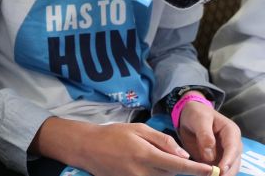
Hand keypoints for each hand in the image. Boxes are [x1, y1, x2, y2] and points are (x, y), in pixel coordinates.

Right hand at [76, 122, 220, 175]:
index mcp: (146, 155)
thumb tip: (184, 155)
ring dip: (168, 173)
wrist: (88, 147)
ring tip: (155, 158)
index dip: (199, 170)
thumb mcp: (139, 129)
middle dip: (181, 170)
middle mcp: (143, 172)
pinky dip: (157, 175)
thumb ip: (163, 141)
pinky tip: (150, 166)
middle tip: (179, 160)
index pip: (179, 166)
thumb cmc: (114, 134)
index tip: (214, 171)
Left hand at [177, 100, 242, 175]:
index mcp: (231, 131)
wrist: (189, 115)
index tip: (222, 170)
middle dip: (227, 171)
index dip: (228, 160)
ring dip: (223, 174)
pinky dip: (214, 174)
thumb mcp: (199, 119)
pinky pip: (218, 169)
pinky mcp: (217, 159)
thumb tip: (209, 155)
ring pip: (229, 168)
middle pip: (234, 161)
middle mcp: (232, 144)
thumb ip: (204, 135)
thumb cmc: (196, 114)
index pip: (232, 147)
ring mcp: (226, 153)